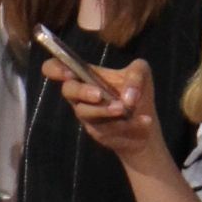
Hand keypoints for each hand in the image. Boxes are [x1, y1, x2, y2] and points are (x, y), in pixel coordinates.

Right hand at [51, 52, 172, 171]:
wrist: (146, 123)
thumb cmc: (137, 92)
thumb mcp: (142, 73)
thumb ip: (136, 74)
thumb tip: (128, 96)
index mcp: (85, 75)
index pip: (55, 68)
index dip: (55, 69)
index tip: (68, 72)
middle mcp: (81, 95)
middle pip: (67, 91)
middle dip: (82, 92)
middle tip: (99, 95)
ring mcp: (87, 116)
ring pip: (86, 112)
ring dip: (105, 110)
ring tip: (125, 108)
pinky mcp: (98, 133)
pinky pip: (107, 129)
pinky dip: (128, 124)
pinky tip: (145, 120)